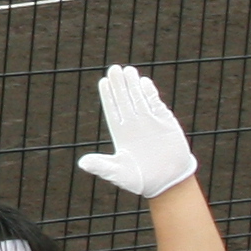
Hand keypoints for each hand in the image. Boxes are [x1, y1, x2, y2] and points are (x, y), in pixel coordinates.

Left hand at [75, 65, 198, 197]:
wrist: (168, 182)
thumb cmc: (140, 180)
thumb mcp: (118, 173)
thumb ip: (102, 166)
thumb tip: (82, 163)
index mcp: (120, 133)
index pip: (112, 110)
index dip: (107, 96)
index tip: (103, 82)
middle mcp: (133, 124)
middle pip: (124, 99)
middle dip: (119, 84)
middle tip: (114, 68)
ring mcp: (149, 121)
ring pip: (139, 98)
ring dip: (133, 85)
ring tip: (128, 70)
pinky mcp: (165, 122)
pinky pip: (155, 104)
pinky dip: (150, 94)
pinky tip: (144, 83)